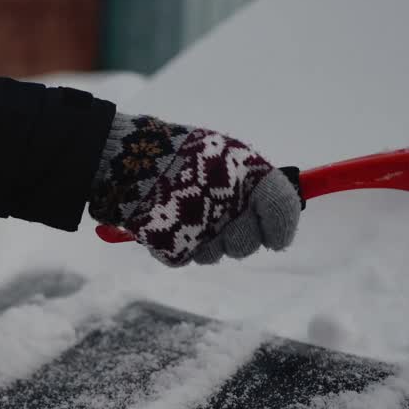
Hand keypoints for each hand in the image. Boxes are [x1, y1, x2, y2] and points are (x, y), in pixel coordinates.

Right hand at [88, 114, 300, 265]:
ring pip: (218, 254)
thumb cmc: (178, 153)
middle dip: (237, 237)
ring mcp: (205, 234)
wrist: (125, 161)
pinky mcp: (177, 251)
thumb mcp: (222, 154)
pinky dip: (180, 242)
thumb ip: (253, 181)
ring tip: (185, 213)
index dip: (283, 226)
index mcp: (250, 177)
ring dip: (206, 240)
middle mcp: (233, 210)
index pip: (283, 209)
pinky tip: (169, 220)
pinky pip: (189, 256)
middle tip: (217, 217)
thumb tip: (276, 211)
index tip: (276, 237)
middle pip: (249, 244)